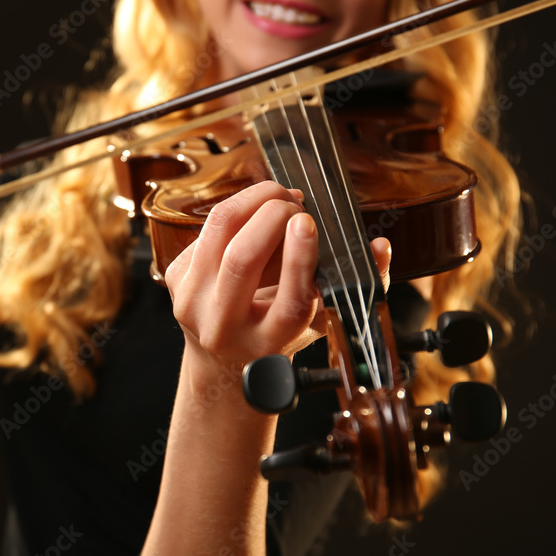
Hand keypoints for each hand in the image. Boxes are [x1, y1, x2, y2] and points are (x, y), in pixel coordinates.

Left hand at [164, 180, 391, 371]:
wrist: (221, 358)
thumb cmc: (277, 334)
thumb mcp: (319, 320)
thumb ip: (356, 286)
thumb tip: (381, 247)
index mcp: (267, 344)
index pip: (288, 301)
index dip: (300, 258)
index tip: (308, 224)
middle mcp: (223, 327)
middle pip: (242, 260)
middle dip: (272, 215)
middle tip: (297, 204)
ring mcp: (190, 302)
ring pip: (218, 231)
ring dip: (252, 200)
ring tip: (279, 196)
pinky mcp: (174, 278)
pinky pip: (208, 228)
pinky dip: (237, 211)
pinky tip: (255, 214)